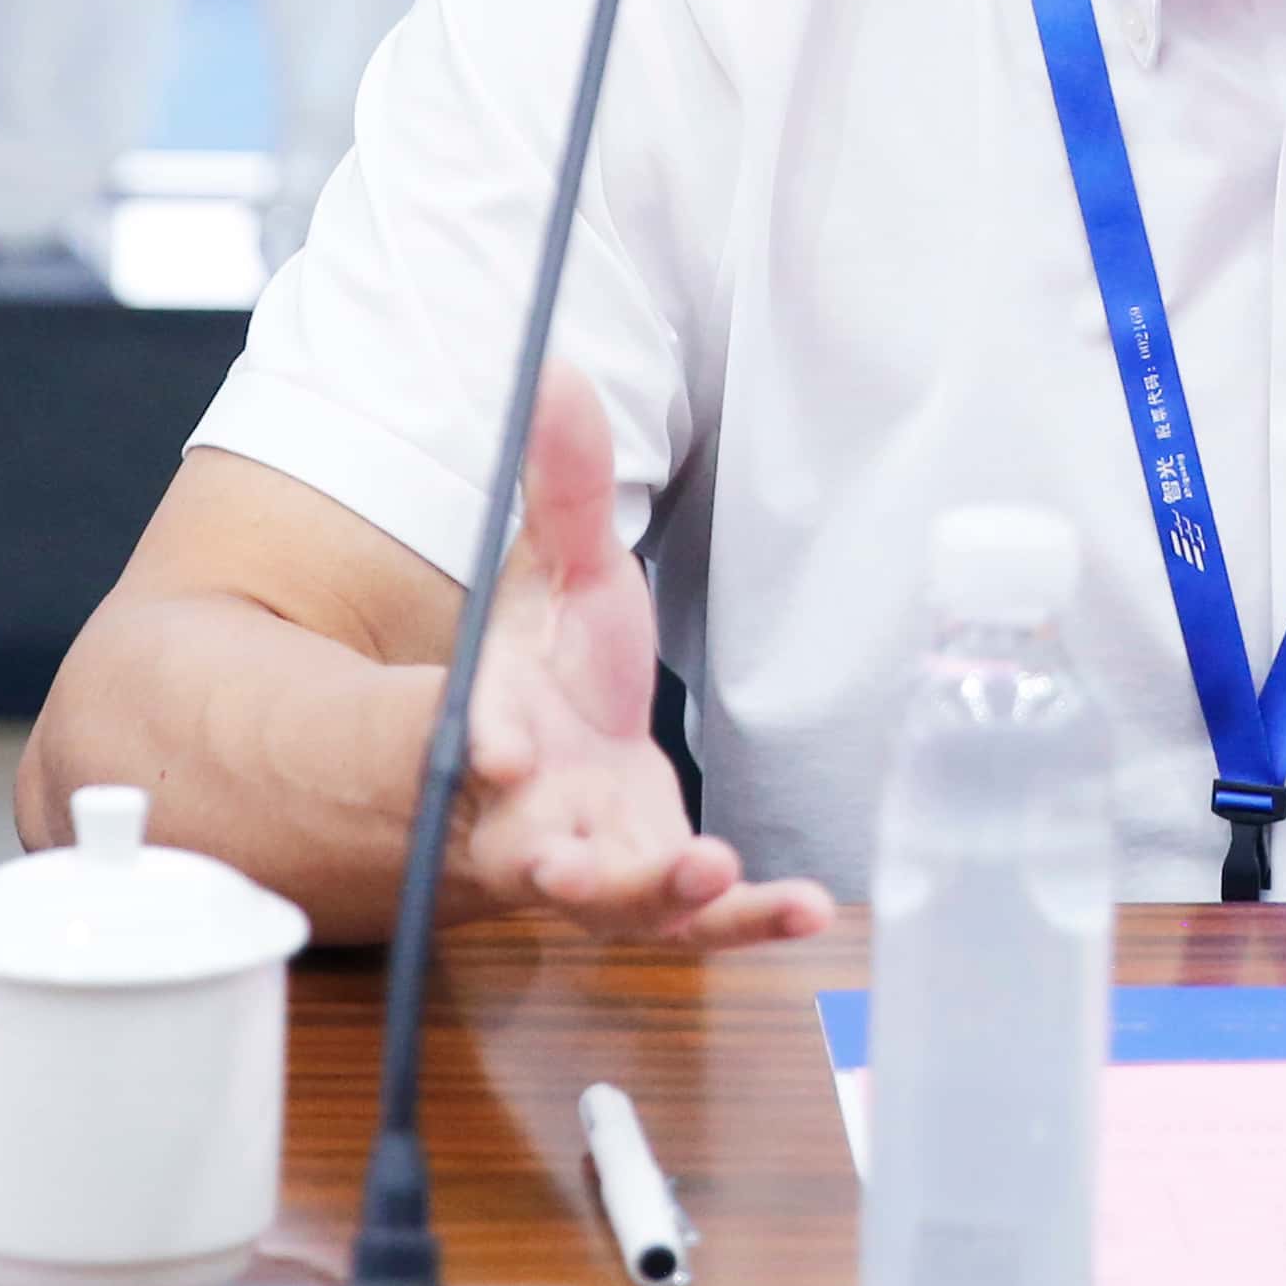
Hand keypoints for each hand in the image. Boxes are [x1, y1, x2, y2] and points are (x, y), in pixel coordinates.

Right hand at [442, 360, 830, 947]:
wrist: (567, 746)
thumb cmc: (553, 661)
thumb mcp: (563, 565)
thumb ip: (561, 482)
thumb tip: (555, 365)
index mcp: (498, 722)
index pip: (478, 731)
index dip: (485, 738)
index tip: (499, 746)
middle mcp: (533, 810)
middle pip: (529, 846)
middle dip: (550, 858)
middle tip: (563, 867)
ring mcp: (596, 861)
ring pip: (613, 900)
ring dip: (654, 895)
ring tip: (709, 874)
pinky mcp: (659, 893)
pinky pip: (700, 920)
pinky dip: (751, 921)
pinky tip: (808, 908)